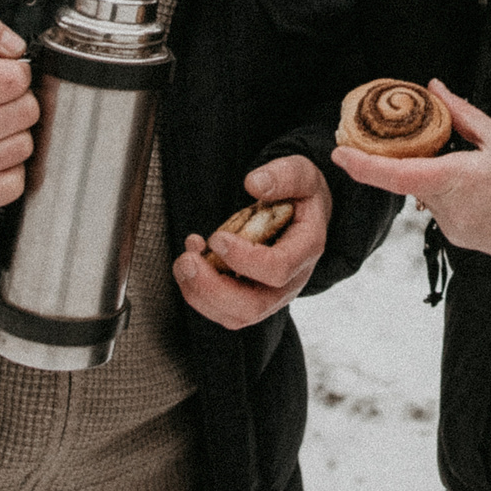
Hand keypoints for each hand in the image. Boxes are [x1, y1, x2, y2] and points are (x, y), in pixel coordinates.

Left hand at [174, 154, 332, 329]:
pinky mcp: (251, 298)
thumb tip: (254, 184)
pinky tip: (192, 262)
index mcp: (306, 249)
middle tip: (188, 261)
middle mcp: (291, 282)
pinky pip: (223, 311)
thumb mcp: (302, 174)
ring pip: (235, 316)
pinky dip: (199, 293)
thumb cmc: (302, 195)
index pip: (279, 269)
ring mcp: (271, 295)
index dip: (245, 258)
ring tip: (184, 262)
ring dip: (200, 294)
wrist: (303, 215)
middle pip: (253, 306)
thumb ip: (283, 175)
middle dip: (213, 288)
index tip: (217, 237)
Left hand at [331, 81, 490, 279]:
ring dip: (441, 180)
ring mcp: (455, 230)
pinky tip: (486, 194)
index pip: (396, 175)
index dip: (363, 165)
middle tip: (445, 145)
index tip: (339, 153)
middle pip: (413, 181)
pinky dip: (454, 198)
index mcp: (457, 178)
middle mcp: (450, 209)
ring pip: (430, 197)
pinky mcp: (463, 242)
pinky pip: (445, 213)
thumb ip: (462, 114)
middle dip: (420, 162)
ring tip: (482, 173)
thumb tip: (436, 89)